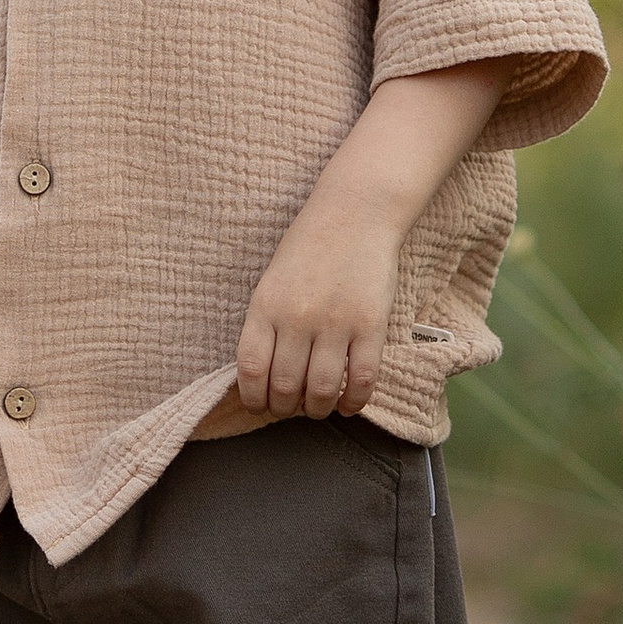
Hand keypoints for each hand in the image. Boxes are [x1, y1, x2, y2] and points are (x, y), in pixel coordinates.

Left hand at [226, 197, 404, 423]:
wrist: (355, 214)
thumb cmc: (309, 248)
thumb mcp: (272, 282)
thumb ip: (266, 324)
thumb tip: (263, 376)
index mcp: (266, 306)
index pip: (251, 370)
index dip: (253, 399)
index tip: (259, 406)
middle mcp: (297, 318)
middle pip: (285, 387)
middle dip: (284, 408)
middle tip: (290, 408)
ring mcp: (336, 323)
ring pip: (321, 390)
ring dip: (317, 409)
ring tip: (317, 406)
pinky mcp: (371, 325)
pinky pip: (361, 379)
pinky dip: (353, 402)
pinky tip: (348, 404)